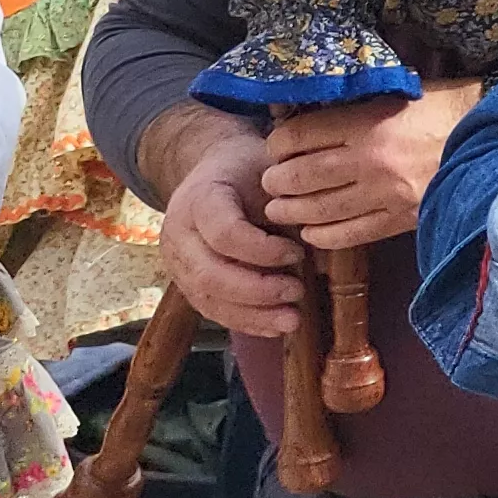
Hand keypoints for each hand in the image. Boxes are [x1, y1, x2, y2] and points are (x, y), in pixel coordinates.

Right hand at [158, 121, 312, 341]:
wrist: (213, 170)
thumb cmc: (248, 170)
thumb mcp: (268, 171)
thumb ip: (286, 204)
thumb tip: (319, 240)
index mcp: (200, 199)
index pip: (224, 233)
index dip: (262, 250)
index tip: (298, 253)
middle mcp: (179, 232)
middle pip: (209, 273)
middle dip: (256, 290)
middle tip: (297, 292)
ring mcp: (177, 260)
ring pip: (207, 297)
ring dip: (251, 315)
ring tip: (291, 320)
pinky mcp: (185, 280)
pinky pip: (210, 308)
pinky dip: (242, 321)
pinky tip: (273, 327)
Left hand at [259, 80, 486, 250]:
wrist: (496, 140)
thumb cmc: (445, 110)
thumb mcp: (398, 94)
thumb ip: (356, 106)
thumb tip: (309, 115)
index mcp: (368, 122)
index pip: (298, 136)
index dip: (277, 144)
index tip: (275, 148)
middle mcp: (371, 160)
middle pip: (300, 175)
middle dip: (277, 181)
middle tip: (271, 182)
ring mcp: (386, 193)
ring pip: (318, 208)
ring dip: (291, 210)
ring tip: (281, 208)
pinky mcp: (401, 218)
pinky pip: (348, 234)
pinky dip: (322, 235)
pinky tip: (312, 230)